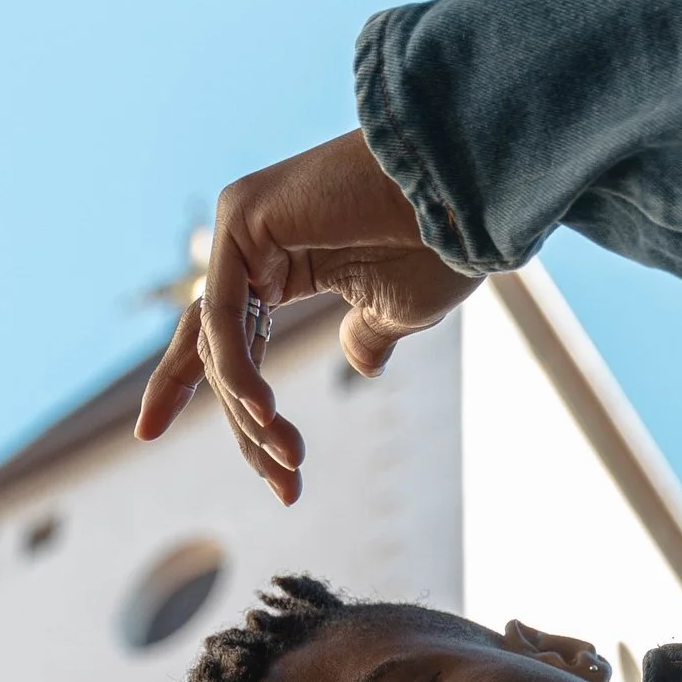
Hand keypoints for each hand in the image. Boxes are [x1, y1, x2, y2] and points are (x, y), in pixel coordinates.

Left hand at [133, 130, 477, 503]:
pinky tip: (266, 417)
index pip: (236, 341)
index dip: (239, 408)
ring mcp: (242, 225)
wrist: (461, 191)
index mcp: (284, 260)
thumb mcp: (398, 311)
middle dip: (243, 427)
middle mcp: (253, 240)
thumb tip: (359, 365)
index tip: (272, 477)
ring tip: (290, 461)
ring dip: (252, 414)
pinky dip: (240, 374)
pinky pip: (226, 318)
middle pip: (220, 350)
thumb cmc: (441, 244)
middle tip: (283, 490)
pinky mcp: (242, 218)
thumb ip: (367, 336)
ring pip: (222, 344)